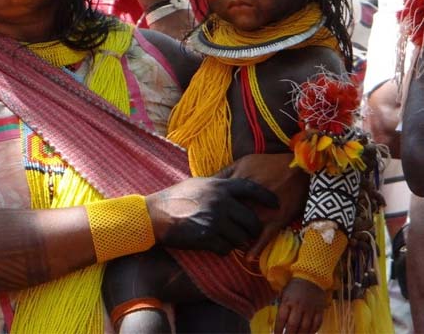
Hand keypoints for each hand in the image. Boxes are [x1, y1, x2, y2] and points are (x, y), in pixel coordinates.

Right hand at [146, 177, 278, 254]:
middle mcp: (220, 202)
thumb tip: (235, 181)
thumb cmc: (174, 198)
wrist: (154, 215)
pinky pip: (226, 249)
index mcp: (219, 186)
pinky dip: (222, 250)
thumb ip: (218, 184)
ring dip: (236, 241)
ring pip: (240, 237)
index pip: (252, 189)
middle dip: (253, 230)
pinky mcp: (206, 237)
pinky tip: (213, 245)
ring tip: (227, 239)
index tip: (276, 205)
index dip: (267, 198)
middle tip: (249, 234)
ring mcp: (214, 220)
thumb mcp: (197, 184)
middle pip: (251, 219)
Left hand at [218, 154, 309, 261]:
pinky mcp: (277, 220)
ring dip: (235, 238)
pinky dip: (256, 249)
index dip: (208, 212)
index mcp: (237, 187)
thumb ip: (225, 173)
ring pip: (244, 230)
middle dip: (219, 227)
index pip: (217, 203)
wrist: (298, 168)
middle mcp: (248, 201)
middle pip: (228, 219)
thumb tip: (208, 183)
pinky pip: (265, 238)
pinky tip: (247, 258)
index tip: (202, 218)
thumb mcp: (243, 163)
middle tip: (212, 234)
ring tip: (228, 244)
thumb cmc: (268, 164)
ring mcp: (263, 212)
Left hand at [275, 278, 326, 333]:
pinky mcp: (320, 311)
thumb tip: (280, 322)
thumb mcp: (284, 294)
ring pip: (306, 327)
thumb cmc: (294, 287)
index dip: (278, 329)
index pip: (281, 318)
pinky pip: (317, 324)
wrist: (311, 277)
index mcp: (288, 301)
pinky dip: (313, 331)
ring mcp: (310, 309)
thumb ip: (282, 307)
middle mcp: (299, 306)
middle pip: (293, 325)